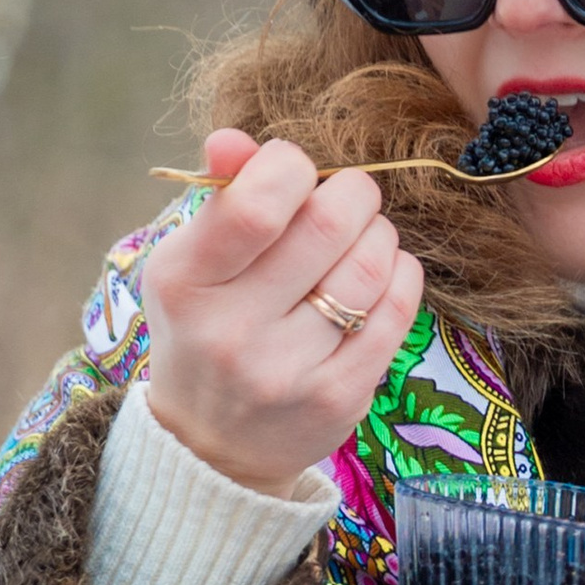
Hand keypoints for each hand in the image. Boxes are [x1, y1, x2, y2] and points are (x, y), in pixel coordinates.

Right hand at [143, 130, 425, 494]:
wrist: (211, 446)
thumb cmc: (205, 329)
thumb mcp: (190, 263)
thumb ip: (219, 196)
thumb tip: (234, 137)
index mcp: (185, 282)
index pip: (256, 204)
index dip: (291, 166)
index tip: (296, 173)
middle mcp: (231, 331)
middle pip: (326, 226)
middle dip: (352, 194)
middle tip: (350, 199)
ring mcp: (288, 371)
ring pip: (368, 268)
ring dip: (379, 234)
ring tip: (365, 238)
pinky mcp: (338, 398)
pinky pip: (394, 312)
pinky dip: (400, 276)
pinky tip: (383, 274)